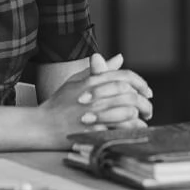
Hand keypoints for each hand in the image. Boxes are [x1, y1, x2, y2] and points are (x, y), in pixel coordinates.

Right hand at [39, 60, 153, 137]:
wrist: (41, 125)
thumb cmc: (59, 103)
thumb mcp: (77, 80)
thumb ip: (100, 70)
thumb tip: (120, 58)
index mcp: (91, 81)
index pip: (124, 76)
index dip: (140, 83)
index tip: (147, 92)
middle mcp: (94, 95)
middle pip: (130, 95)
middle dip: (144, 103)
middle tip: (149, 110)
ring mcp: (93, 114)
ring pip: (128, 112)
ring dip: (140, 117)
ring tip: (143, 121)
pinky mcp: (92, 131)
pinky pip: (118, 130)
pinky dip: (130, 130)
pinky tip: (134, 132)